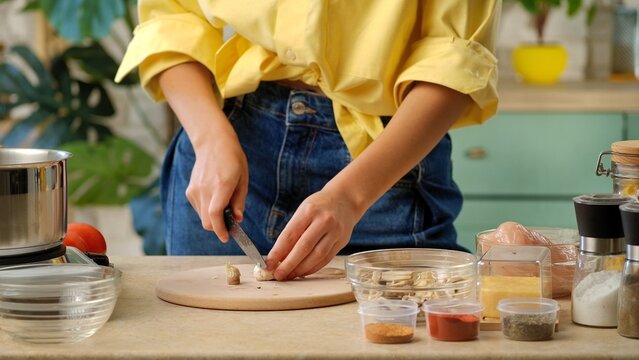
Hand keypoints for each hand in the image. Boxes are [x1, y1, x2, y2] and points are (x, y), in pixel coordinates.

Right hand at [157, 62, 248, 242]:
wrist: (213, 143)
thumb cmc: (233, 159)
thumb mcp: (243, 179)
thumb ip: (239, 201)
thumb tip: (238, 220)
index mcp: (221, 186)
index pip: (215, 215)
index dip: (220, 230)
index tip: (226, 237)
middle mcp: (205, 189)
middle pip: (207, 221)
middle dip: (219, 227)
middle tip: (230, 224)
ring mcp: (195, 190)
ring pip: (202, 217)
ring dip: (213, 218)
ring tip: (224, 204)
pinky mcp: (189, 191)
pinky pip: (198, 209)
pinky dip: (207, 210)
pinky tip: (215, 198)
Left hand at [266, 188, 359, 279]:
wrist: (345, 199)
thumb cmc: (319, 206)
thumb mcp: (303, 211)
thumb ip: (293, 232)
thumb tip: (279, 257)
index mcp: (309, 211)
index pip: (290, 235)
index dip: (278, 252)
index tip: (268, 264)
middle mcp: (324, 221)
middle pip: (304, 247)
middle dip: (289, 264)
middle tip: (278, 275)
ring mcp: (335, 232)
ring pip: (317, 256)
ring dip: (301, 269)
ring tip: (290, 275)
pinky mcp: (342, 241)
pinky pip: (326, 259)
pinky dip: (313, 268)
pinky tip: (304, 272)